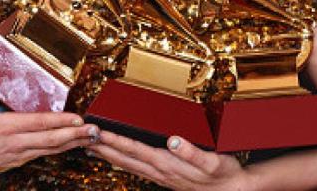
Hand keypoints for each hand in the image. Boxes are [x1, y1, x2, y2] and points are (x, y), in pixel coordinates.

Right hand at [0, 73, 98, 181]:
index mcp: (4, 128)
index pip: (38, 123)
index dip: (60, 121)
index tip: (78, 118)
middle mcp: (14, 143)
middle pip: (50, 139)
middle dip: (75, 135)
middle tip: (95, 130)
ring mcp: (16, 155)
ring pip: (49, 149)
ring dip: (71, 143)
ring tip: (90, 137)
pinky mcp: (15, 163)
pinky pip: (41, 155)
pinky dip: (58, 150)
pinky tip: (69, 145)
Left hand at [89, 131, 255, 190]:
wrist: (233, 190)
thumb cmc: (223, 174)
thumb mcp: (212, 162)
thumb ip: (192, 152)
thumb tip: (174, 140)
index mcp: (167, 163)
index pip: (134, 149)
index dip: (115, 140)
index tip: (98, 131)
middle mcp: (160, 171)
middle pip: (125, 157)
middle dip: (103, 146)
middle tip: (83, 136)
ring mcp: (161, 176)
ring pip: (128, 164)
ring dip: (109, 154)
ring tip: (93, 146)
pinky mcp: (165, 177)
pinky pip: (137, 169)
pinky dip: (123, 161)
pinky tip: (117, 159)